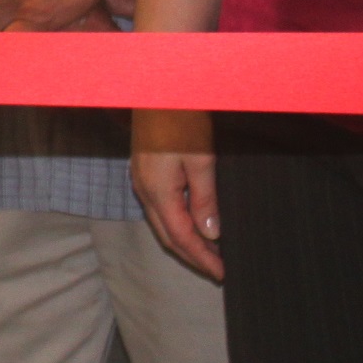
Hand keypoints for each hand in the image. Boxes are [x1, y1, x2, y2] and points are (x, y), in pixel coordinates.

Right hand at [131, 108, 222, 279]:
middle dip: (192, 256)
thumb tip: (212, 234)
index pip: (181, 236)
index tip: (221, 273)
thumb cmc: (182, 119)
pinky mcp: (144, 172)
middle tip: (217, 269)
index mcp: (158, 191)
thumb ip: (205, 199)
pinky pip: (159, 209)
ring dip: (184, 241)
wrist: (158, 89)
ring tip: (209, 252)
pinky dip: (177, 224)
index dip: (202, 257)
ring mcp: (140, 181)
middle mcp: (144, 190)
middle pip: (167, 236)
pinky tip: (193, 223)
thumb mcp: (201, 160)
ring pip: (162, 224)